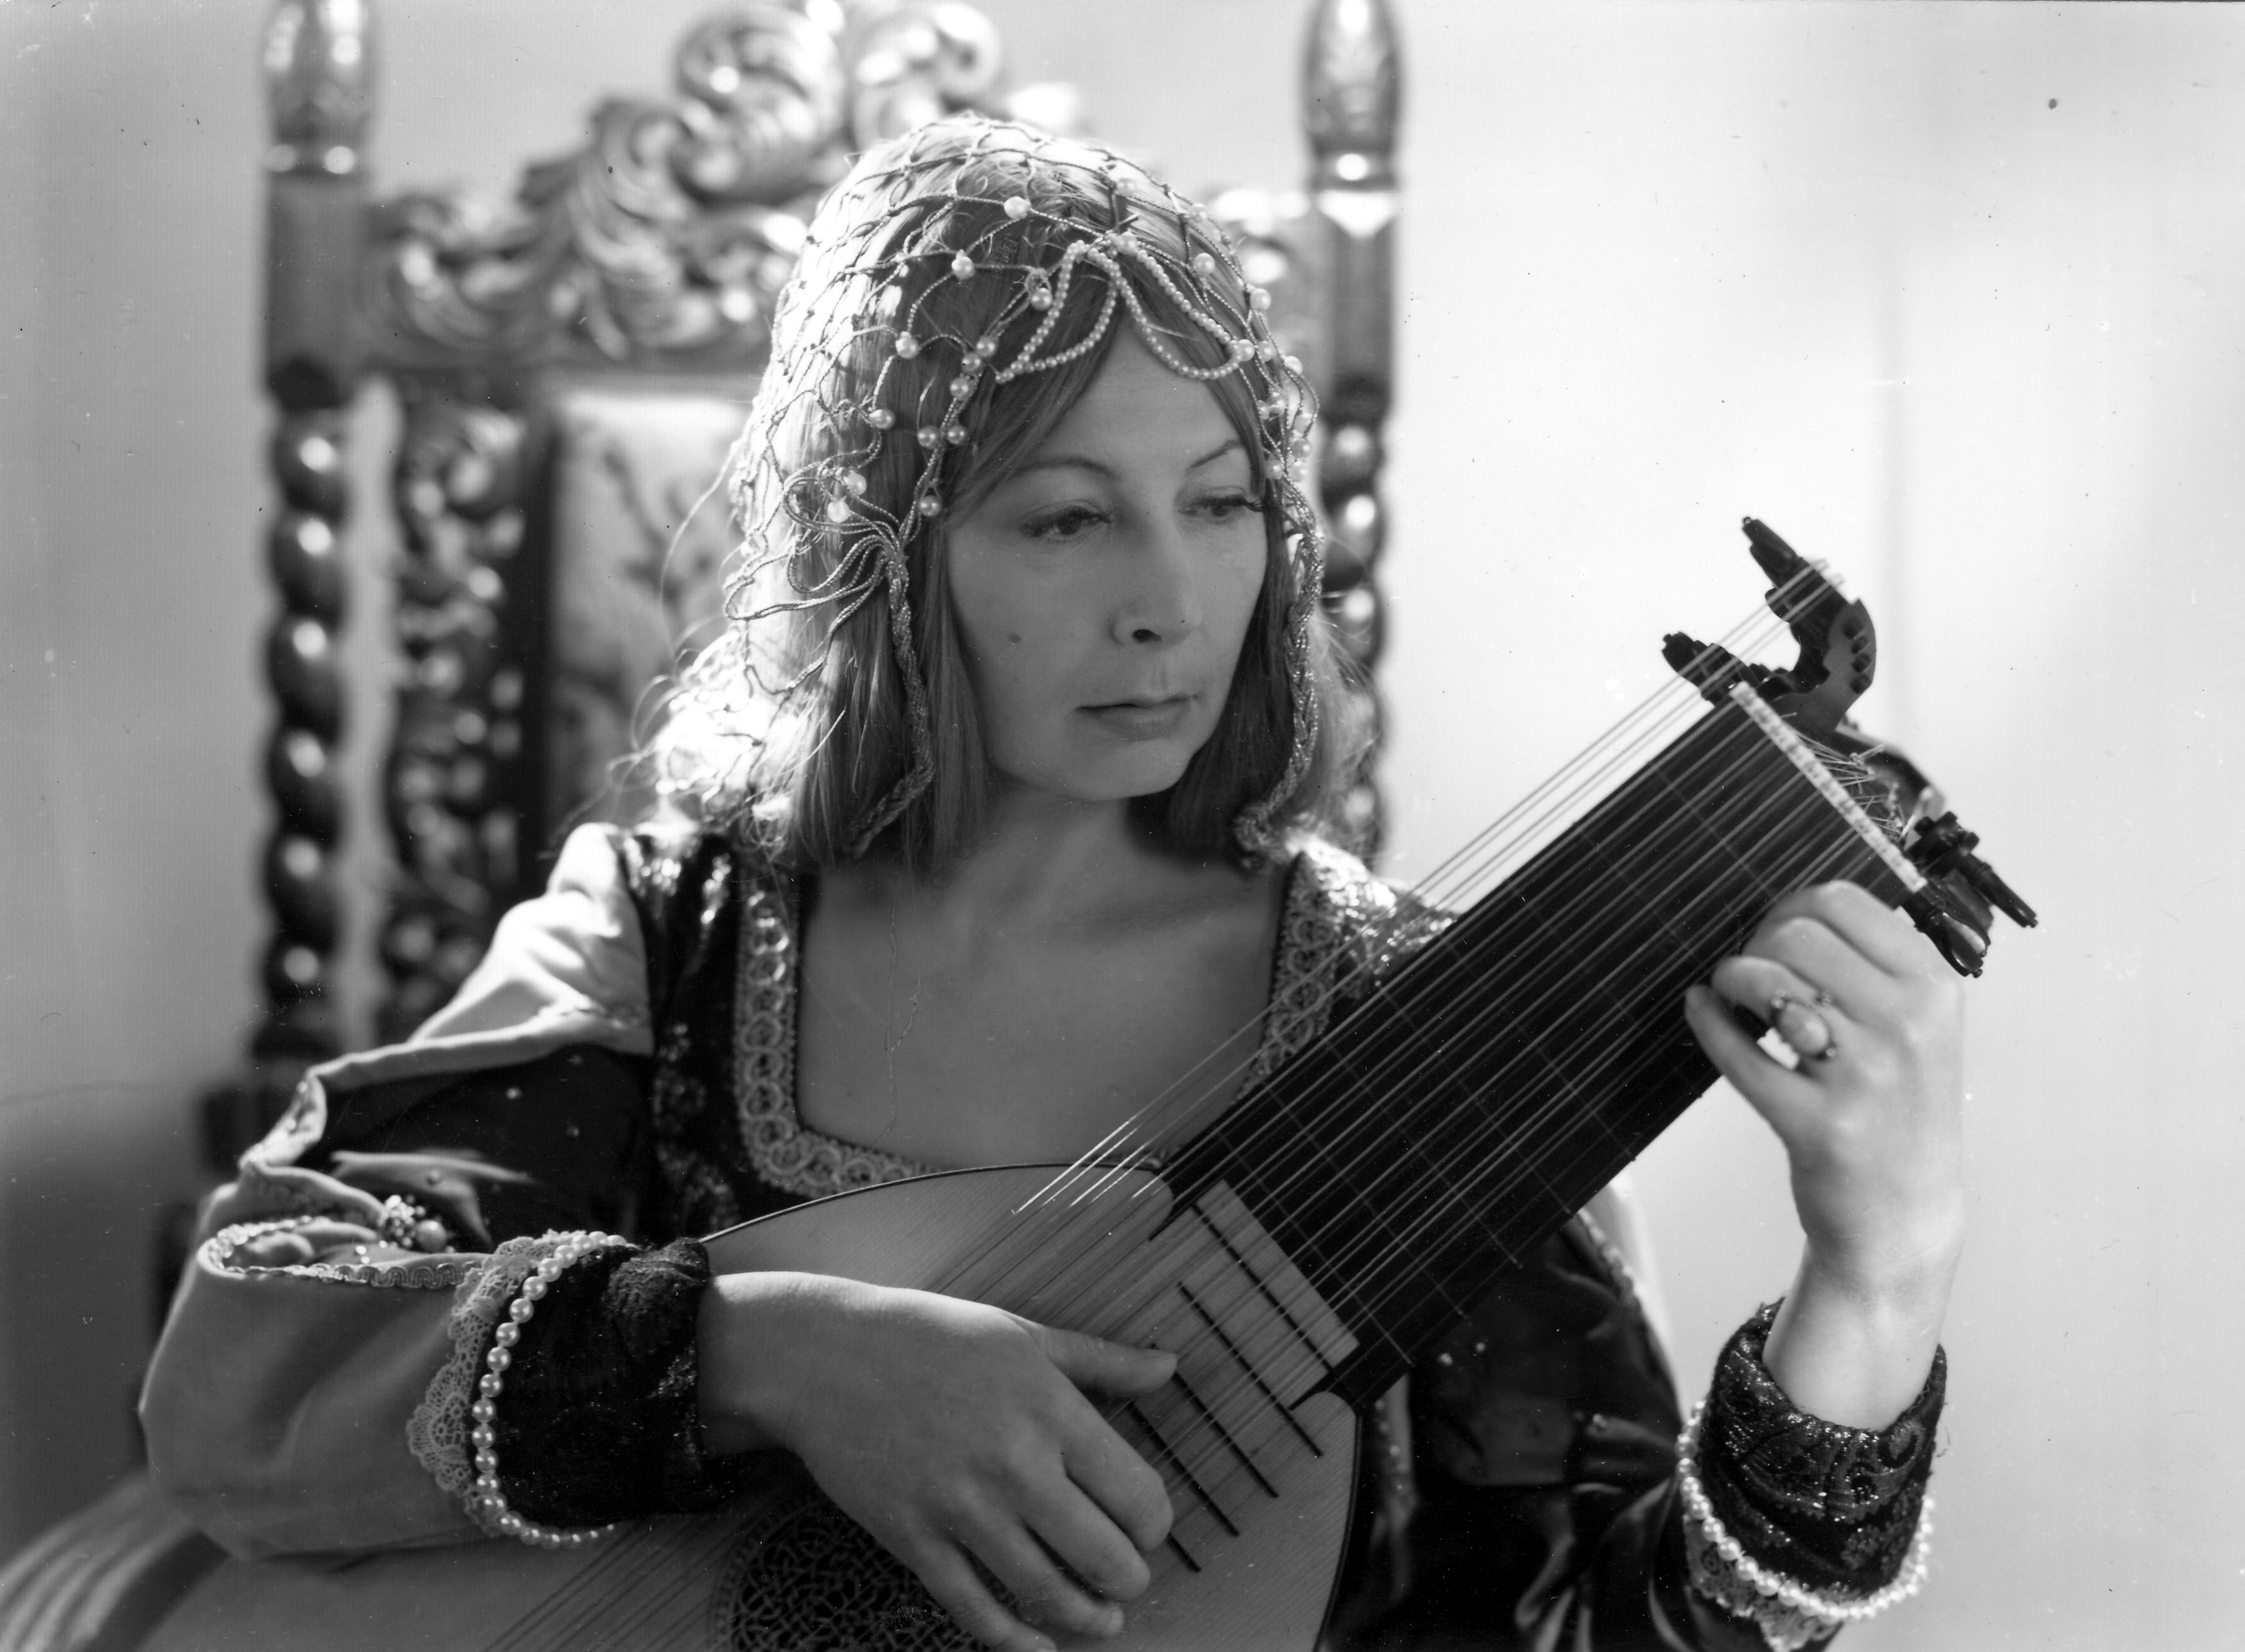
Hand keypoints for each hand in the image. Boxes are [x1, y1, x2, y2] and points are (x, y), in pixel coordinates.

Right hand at [699, 1272, 1174, 1650]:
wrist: (824, 1356)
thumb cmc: (930, 1337)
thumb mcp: (1024, 1335)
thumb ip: (1102, 1360)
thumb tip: (1169, 1368)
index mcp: (1050, 1408)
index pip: (1138, 1495)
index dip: (1155, 1526)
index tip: (1148, 1528)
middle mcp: (1013, 1464)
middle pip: (1105, 1557)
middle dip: (1129, 1580)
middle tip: (1127, 1579)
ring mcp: (960, 1507)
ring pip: (1047, 1595)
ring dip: (1087, 1620)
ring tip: (1101, 1620)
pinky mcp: (913, 1539)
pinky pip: (974, 1611)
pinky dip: (1015, 1642)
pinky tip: (1037, 1645)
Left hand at [1683, 881, 1964, 1425]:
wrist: (1904, 1216)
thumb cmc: (1899, 1110)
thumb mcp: (1918, 1025)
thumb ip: (1870, 963)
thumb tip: (1788, 906)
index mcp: (1934, 987)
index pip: (1840, 900)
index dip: (1789, 908)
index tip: (1776, 935)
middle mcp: (1908, 1025)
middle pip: (1794, 934)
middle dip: (1756, 948)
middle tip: (1752, 982)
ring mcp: (1865, 1077)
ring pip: (1764, 983)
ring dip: (1732, 984)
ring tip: (1738, 1005)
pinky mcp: (1818, 1125)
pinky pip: (1737, 1053)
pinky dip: (1707, 1024)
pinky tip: (1702, 1012)